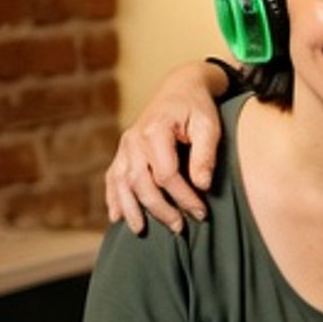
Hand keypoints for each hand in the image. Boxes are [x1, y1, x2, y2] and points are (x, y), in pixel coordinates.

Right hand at [105, 64, 229, 232]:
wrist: (179, 89)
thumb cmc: (198, 109)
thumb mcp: (209, 126)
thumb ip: (205, 154)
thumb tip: (202, 185)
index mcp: (155, 131)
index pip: (166, 174)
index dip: (183, 197)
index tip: (201, 213)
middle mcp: (134, 139)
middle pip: (142, 183)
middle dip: (160, 209)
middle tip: (180, 228)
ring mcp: (125, 146)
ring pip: (123, 183)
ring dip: (131, 209)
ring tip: (142, 231)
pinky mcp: (123, 151)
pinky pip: (113, 177)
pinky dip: (113, 198)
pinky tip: (117, 217)